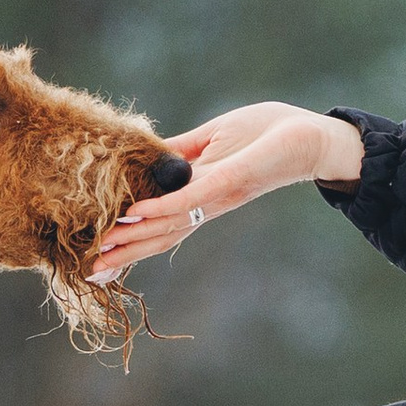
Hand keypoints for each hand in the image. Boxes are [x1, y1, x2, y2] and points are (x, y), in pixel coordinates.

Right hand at [94, 101, 364, 275]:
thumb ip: (180, 151)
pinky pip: (189, 197)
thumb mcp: (213, 136)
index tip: (99, 260)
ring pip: (169, 224)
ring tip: (102, 253)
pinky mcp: (230, 179)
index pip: (160, 224)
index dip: (130, 241)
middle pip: (161, 236)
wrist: (314, 134)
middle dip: (126, 255)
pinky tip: (133, 215)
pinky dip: (161, 208)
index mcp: (202, 195)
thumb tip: (146, 158)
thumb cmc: (269, 132)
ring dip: (134, 239)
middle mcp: (207, 204)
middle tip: (90, 274)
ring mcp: (218, 194)